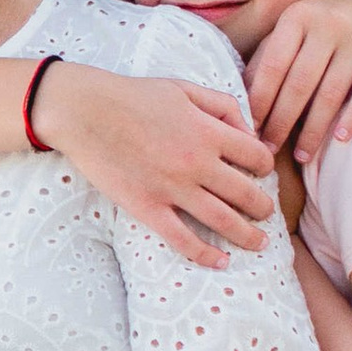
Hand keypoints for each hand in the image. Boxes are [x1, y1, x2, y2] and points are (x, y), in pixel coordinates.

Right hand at [38, 65, 275, 267]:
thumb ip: (222, 106)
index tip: (262, 172)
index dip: (265, 166)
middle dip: (263, 207)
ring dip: (248, 236)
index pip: (257, 156)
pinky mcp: (148, 207)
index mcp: (208, 132)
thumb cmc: (133, 96)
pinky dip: (205, 254)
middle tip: (266, 214)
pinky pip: (183, 239)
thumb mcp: (185, 88)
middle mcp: (197, 163)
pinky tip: (221, 262)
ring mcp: (173, 189)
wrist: (85, 111)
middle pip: (247, 194)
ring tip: (260, 244)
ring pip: (223, 221)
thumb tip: (249, 132)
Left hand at [246, 0, 351, 159]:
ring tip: (302, 155)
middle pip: (299, 84)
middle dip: (281, 122)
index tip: (249, 130)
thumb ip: (268, 56)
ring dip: (314, 130)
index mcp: (296, 18)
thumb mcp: (292, 26)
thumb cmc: (322, 19)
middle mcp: (327, 26)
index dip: (259, 102)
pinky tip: (341, 139)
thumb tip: (242, 100)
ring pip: (331, 93)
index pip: (273, 67)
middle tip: (269, 150)